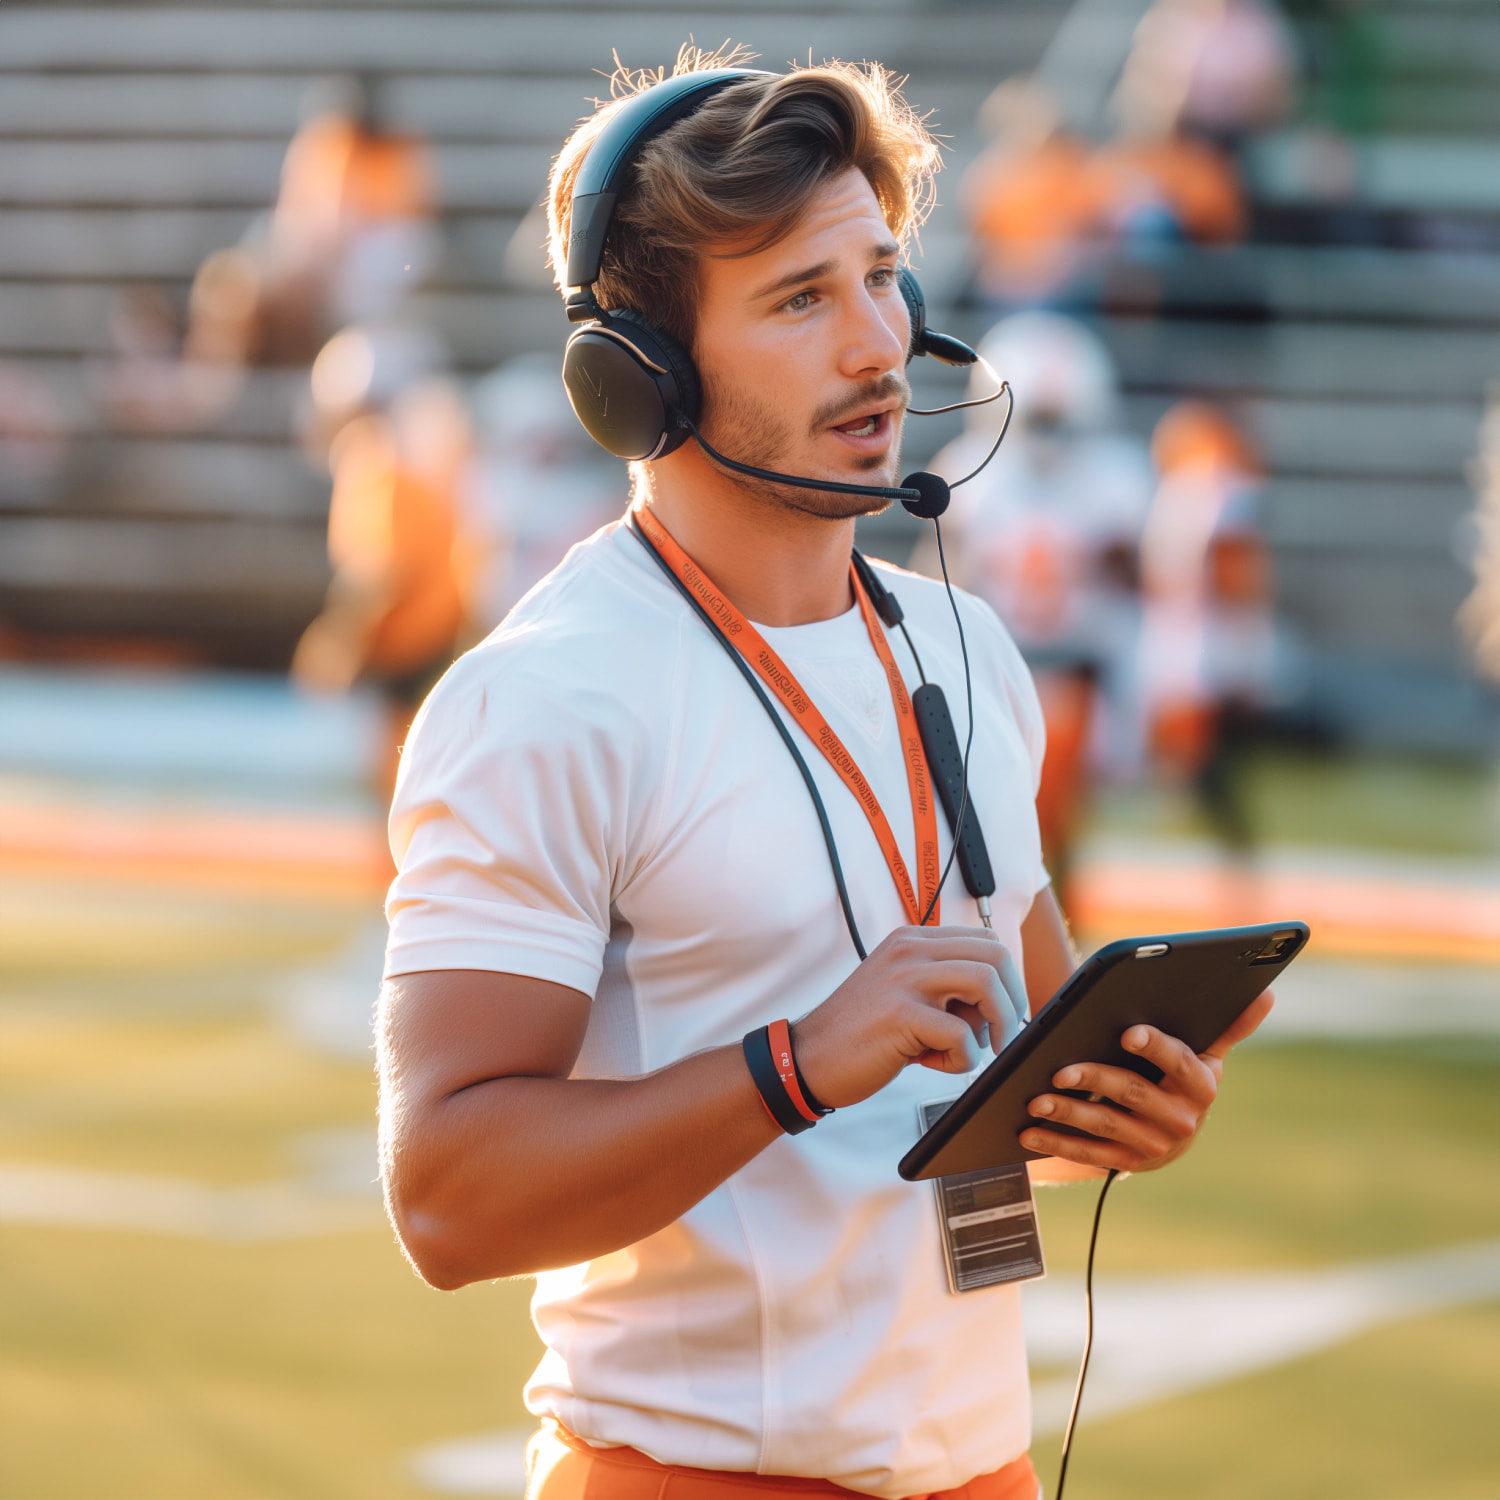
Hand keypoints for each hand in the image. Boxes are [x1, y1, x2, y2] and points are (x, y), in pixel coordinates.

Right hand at [792, 926, 1027, 1109]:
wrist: (808, 1057)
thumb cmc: (860, 1033)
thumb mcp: (903, 992)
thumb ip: (943, 987)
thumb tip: (997, 1004)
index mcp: (911, 940)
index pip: (985, 939)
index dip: (1007, 978)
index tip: (1002, 1010)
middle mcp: (909, 950)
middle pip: (995, 954)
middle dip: (1012, 999)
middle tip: (1001, 1033)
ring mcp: (904, 978)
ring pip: (986, 982)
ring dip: (996, 1023)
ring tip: (975, 1049)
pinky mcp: (900, 1014)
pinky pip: (962, 1034)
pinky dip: (962, 1058)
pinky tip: (934, 1063)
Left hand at [1019, 990, 1273, 1172]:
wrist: (1173, 1132)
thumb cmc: (1180, 1076)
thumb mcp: (1205, 1052)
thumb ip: (1228, 1024)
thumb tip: (1267, 993)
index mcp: (1201, 1084)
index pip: (1180, 1062)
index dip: (1156, 1048)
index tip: (1128, 1032)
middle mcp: (1181, 1119)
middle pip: (1134, 1094)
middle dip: (1095, 1080)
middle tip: (1059, 1069)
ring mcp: (1153, 1145)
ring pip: (1106, 1126)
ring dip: (1068, 1113)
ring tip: (1037, 1099)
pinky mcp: (1126, 1163)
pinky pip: (1087, 1153)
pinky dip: (1055, 1143)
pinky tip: (1028, 1132)